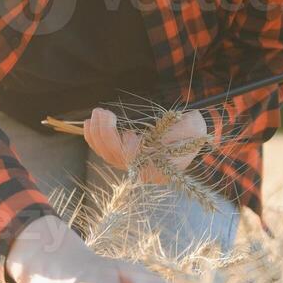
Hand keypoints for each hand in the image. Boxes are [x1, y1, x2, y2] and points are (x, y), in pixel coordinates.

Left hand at [84, 106, 207, 182]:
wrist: (192, 136)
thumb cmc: (192, 131)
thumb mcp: (192, 127)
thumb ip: (179, 129)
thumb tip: (161, 134)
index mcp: (158, 168)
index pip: (129, 158)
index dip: (118, 142)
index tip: (117, 122)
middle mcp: (142, 171)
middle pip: (113, 155)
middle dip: (103, 132)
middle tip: (101, 111)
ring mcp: (132, 166)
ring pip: (105, 154)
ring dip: (95, 133)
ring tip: (95, 114)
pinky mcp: (125, 158)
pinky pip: (103, 151)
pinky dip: (94, 138)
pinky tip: (90, 124)